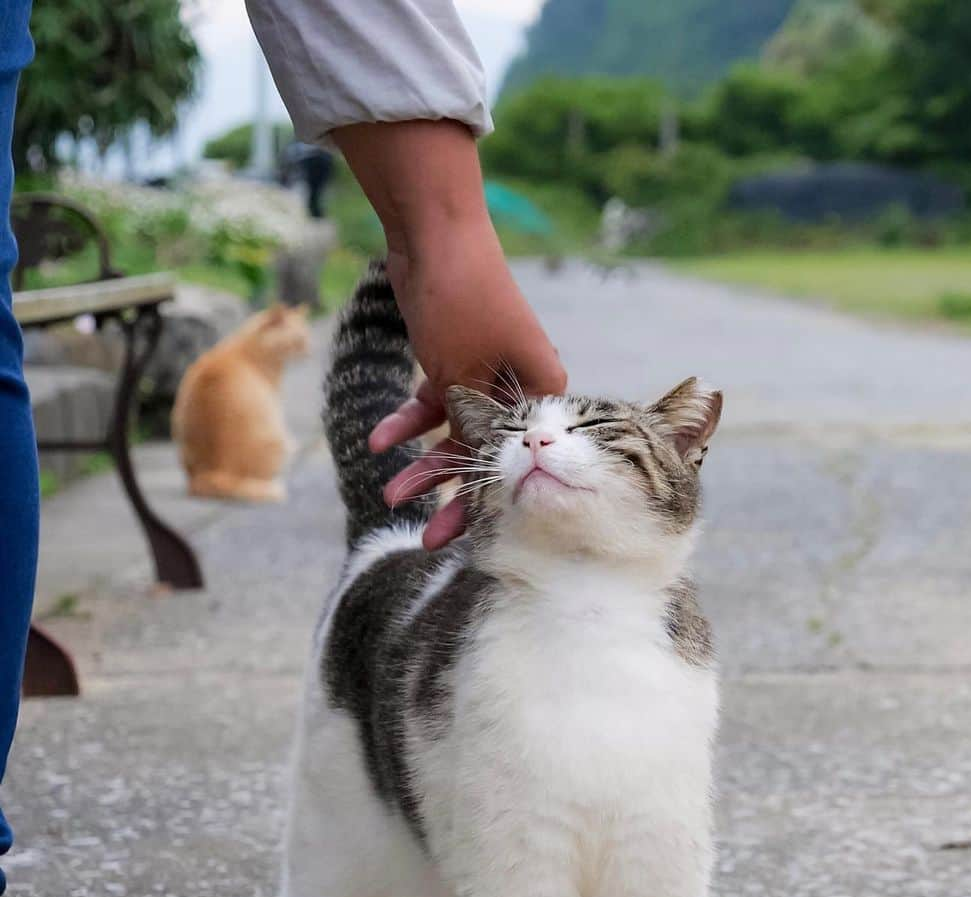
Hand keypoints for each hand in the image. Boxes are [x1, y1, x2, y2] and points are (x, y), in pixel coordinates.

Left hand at [370, 228, 565, 547]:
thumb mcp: (465, 376)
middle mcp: (520, 389)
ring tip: (389, 493)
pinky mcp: (452, 363)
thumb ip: (470, 430)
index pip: (520, 462)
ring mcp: (485, 376)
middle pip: (488, 457)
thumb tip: (476, 486)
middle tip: (428, 542)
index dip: (492, 503)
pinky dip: (406, 423)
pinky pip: (431, 406)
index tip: (468, 541)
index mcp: (543, 394)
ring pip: (454, 435)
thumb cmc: (463, 300)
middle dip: (454, 498)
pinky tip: (378, 442)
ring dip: (422, 464)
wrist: (432, 232)